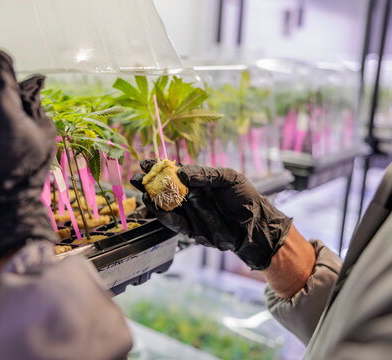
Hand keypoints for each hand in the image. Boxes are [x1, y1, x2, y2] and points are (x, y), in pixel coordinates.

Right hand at [131, 160, 291, 269]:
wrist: (256, 226)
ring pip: (166, 206)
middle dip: (149, 183)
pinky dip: (165, 217)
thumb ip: (205, 174)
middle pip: (165, 188)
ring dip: (152, 200)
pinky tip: (156, 210)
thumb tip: (181, 172)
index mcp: (199, 180)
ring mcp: (190, 212)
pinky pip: (175, 223)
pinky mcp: (192, 229)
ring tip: (143, 194)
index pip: (174, 171)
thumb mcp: (228, 178)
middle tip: (136, 179)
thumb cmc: (245, 198)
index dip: (158, 167)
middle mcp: (191, 196)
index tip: (145, 163)